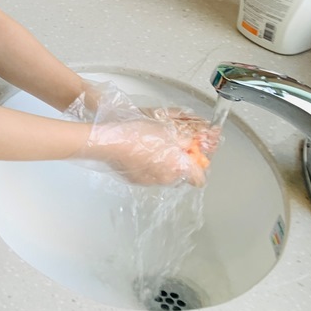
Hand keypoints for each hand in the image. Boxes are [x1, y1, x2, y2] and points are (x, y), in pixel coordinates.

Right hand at [82, 117, 213, 186]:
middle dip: (178, 163)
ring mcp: (149, 182)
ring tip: (151, 148)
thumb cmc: (138, 133)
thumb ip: (186, 139)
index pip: (200, 179)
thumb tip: (192, 143)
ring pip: (163, 175)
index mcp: (179, 168)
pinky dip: (146, 166)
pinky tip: (138, 153)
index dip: (198, 167)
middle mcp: (166, 179)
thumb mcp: (169, 129)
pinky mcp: (134, 180)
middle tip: (170, 146)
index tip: (192, 156)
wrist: (110, 141)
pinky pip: (146, 175)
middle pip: (181, 176)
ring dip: (161, 164)